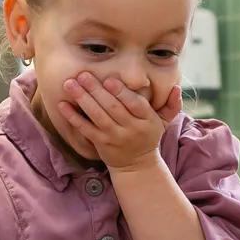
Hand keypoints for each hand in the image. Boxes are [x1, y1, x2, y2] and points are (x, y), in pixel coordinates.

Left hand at [59, 72, 181, 171]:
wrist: (137, 165)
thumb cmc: (148, 136)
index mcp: (147, 120)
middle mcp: (131, 129)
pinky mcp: (100, 143)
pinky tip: (62, 105)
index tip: (110, 79)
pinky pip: (85, 129)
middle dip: (96, 90)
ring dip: (83, 99)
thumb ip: (172, 105)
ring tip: (70, 84)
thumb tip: (177, 88)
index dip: (122, 93)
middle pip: (113, 108)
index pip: (135, 104)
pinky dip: (73, 117)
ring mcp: (114, 137)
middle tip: (83, 74)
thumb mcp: (164, 122)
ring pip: (98, 116)